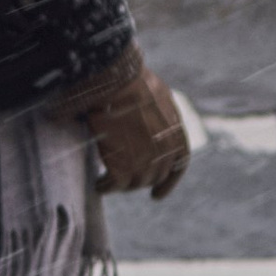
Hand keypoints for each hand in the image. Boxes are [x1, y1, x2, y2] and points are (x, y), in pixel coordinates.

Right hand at [62, 45, 190, 199]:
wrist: (117, 82)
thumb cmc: (134, 81)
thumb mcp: (159, 96)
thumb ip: (161, 114)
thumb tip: (152, 120)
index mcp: (176, 134)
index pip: (177, 165)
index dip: (168, 182)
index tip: (156, 194)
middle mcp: (164, 153)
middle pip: (153, 177)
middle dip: (139, 181)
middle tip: (123, 181)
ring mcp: (144, 162)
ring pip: (133, 184)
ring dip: (120, 185)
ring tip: (106, 182)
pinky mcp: (122, 167)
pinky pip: (113, 185)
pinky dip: (104, 186)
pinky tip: (97, 184)